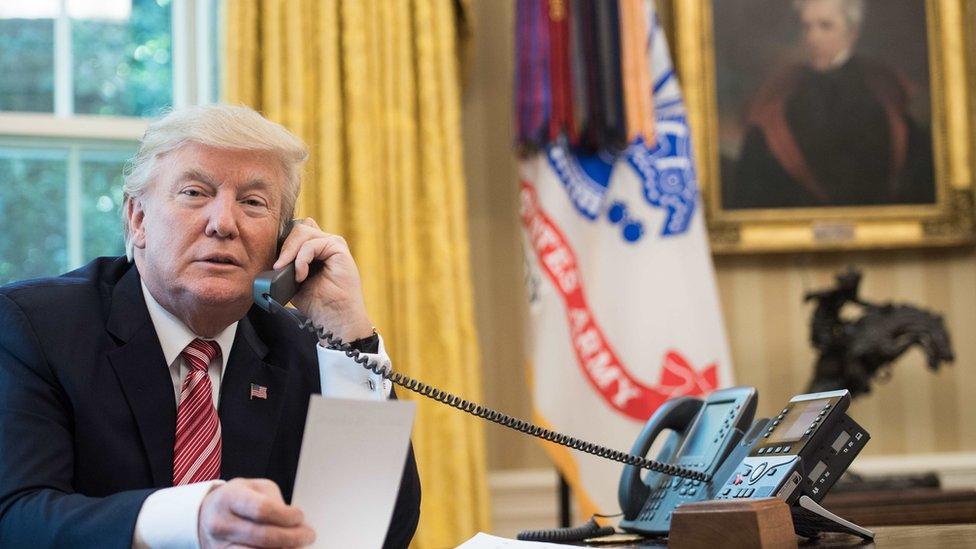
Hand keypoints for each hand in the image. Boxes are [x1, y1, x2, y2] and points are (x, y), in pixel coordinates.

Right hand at [198, 478, 314, 547]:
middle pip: (263, 537)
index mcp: (230, 498)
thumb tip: (296, 523)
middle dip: (292, 537)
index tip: (300, 516)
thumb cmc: (236, 500)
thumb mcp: (255, 488)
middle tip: (308, 535)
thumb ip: (274, 501)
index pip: (262, 509)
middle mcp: (221, 523)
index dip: (286, 516)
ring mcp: (220, 546)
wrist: (206, 516)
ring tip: (296, 546)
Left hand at [272, 218, 373, 341]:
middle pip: (298, 228)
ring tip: (286, 272)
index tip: (275, 260)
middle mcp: (326, 243)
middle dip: (284, 246)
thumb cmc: (318, 303)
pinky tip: (300, 276)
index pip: (297, 230)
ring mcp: (334, 244)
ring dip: (290, 252)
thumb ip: (287, 264)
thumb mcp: (294, 280)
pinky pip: (311, 244)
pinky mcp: (339, 248)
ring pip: (302, 232)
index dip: (284, 239)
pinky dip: (301, 259)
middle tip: (277, 267)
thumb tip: (272, 256)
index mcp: (317, 248)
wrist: (335, 318)